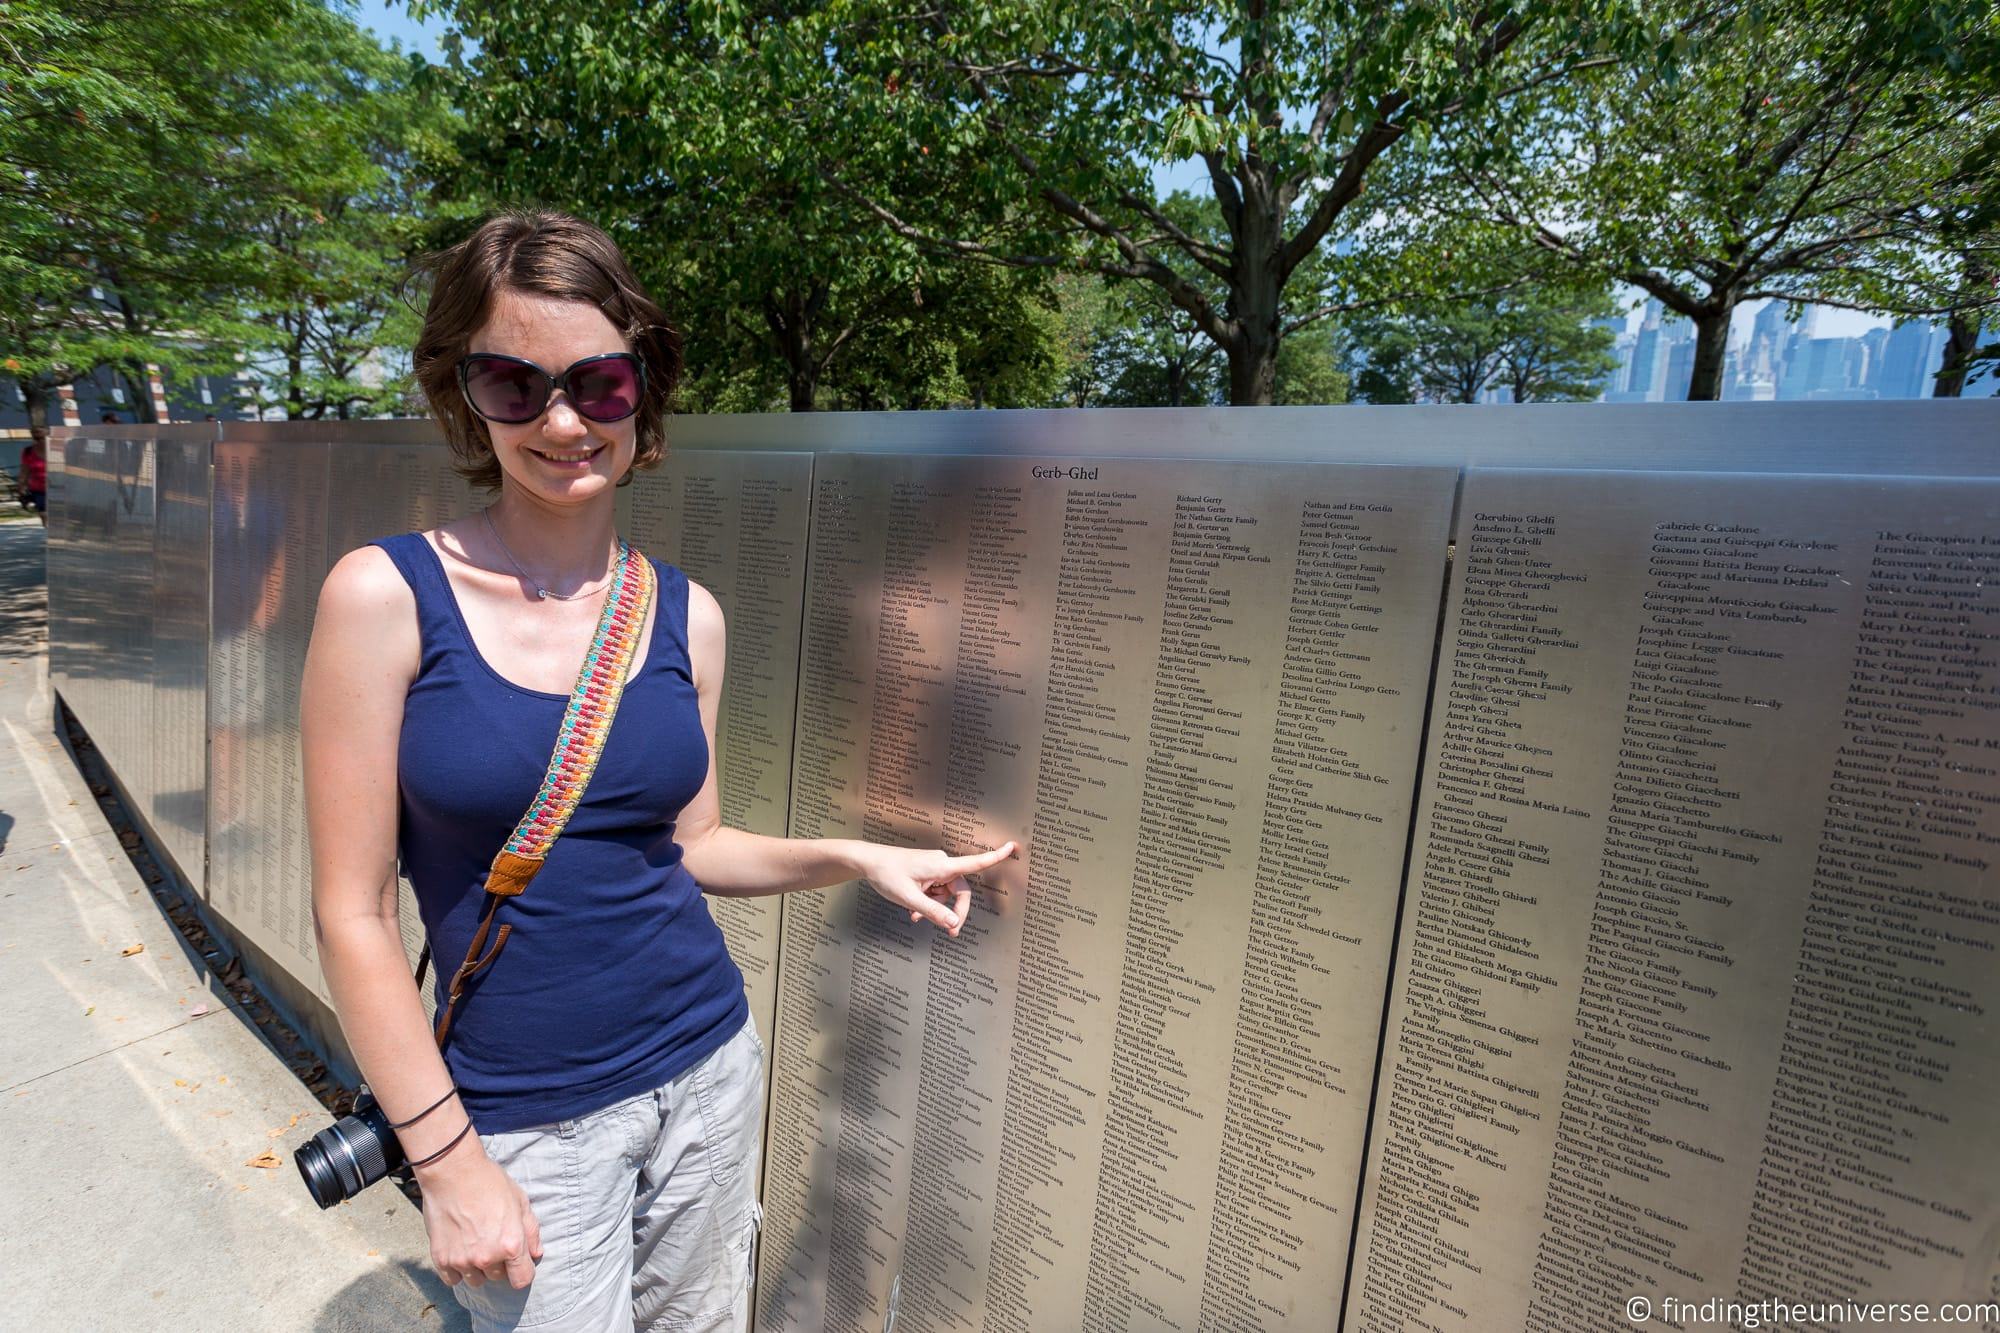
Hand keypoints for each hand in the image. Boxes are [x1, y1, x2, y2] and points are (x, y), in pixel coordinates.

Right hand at [418, 1143, 543, 1290]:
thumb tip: (535, 1254)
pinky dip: (457, 1270)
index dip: (522, 1271)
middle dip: (499, 1264)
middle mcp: (487, 1258)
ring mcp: (462, 1260)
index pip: (522, 1279)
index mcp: (511, 1244)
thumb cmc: (490, 1182)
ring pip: (476, 1280)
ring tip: (474, 1244)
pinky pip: (453, 1279)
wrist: (453, 1172)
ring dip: (478, 1268)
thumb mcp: (520, 1201)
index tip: (517, 1263)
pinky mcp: (441, 1259)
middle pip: (498, 1278)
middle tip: (492, 1242)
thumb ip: (531, 1231)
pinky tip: (459, 1250)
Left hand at [853, 840, 1018, 936]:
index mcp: (941, 866)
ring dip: (937, 908)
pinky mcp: (926, 872)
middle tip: (950, 932)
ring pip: (946, 893)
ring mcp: (933, 868)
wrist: (868, 862)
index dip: (995, 856)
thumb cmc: (887, 875)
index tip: (1012, 846)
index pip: (975, 862)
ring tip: (917, 917)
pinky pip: (936, 890)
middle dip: (955, 912)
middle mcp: (941, 864)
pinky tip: (914, 912)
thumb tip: (954, 924)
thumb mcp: (910, 899)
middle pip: (960, 891)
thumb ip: (933, 912)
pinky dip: (929, 902)